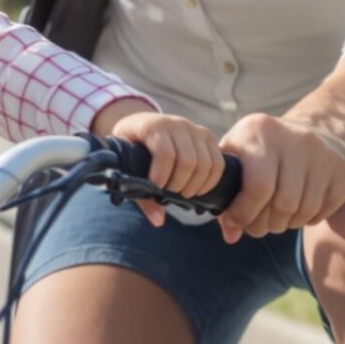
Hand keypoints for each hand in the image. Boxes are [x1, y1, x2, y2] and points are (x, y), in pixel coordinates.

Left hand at [91, 100, 224, 225]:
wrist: (140, 124)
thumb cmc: (131, 147)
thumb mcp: (126, 163)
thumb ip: (138, 192)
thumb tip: (159, 220)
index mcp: (152, 126)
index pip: (165, 152)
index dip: (162, 175)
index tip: (156, 188)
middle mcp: (176, 123)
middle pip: (188, 160)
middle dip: (180, 185)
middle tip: (170, 194)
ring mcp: (194, 129)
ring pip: (205, 162)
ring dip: (196, 185)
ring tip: (183, 194)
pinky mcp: (207, 137)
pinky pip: (218, 162)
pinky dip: (210, 181)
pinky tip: (198, 191)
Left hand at [212, 113, 344, 243]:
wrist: (319, 128)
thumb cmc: (264, 149)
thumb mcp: (238, 156)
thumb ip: (226, 193)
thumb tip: (231, 234)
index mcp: (261, 129)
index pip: (258, 186)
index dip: (245, 213)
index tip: (238, 220)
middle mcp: (296, 137)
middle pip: (283, 204)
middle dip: (265, 224)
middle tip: (259, 225)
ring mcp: (325, 153)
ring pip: (303, 211)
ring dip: (286, 224)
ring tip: (277, 216)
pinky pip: (322, 213)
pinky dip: (307, 220)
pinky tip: (299, 207)